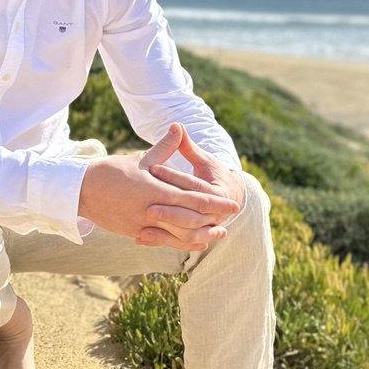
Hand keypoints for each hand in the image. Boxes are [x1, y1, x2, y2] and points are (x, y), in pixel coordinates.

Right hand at [78, 124, 240, 249]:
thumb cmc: (111, 172)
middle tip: (230, 221)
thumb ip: (164, 148)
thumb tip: (178, 127)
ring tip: (215, 236)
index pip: (193, 198)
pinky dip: (180, 243)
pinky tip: (191, 243)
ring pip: (178, 236)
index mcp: (155, 190)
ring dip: (199, 236)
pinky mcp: (135, 232)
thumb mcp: (140, 159)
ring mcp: (142, 225)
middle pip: (189, 221)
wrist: (80, 190)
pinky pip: (163, 241)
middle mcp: (151, 210)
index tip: (232, 204)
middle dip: (212, 221)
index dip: (215, 203)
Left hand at [142, 124, 245, 247]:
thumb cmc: (212, 174)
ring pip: (184, 234)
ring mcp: (206, 228)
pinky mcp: (194, 237)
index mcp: (218, 192)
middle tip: (148, 208)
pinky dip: (159, 240)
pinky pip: (176, 242)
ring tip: (142, 225)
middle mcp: (215, 214)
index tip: (153, 169)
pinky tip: (139, 238)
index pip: (193, 185)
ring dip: (163, 232)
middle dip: (170, 212)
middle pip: (190, 215)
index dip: (173, 177)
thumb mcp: (203, 159)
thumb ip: (188, 147)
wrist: (229, 196)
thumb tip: (177, 125)